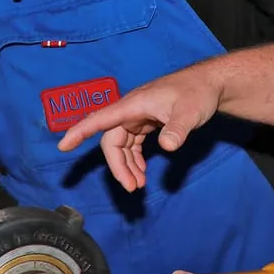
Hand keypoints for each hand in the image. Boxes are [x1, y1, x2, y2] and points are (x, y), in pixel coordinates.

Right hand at [57, 68, 221, 190]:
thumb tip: (167, 145)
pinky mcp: (146, 121)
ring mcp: (138, 116)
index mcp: (133, 105)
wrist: (210, 85)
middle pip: (111, 141)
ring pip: (121, 144)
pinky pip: (132, 143)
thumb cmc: (197, 93)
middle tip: (132, 188)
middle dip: (117, 166)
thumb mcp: (189, 112)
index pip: (99, 119)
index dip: (79, 132)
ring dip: (126, 165)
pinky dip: (133, 159)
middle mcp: (131, 110)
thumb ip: (177, 130)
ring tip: (138, 185)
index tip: (63, 146)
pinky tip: (141, 172)